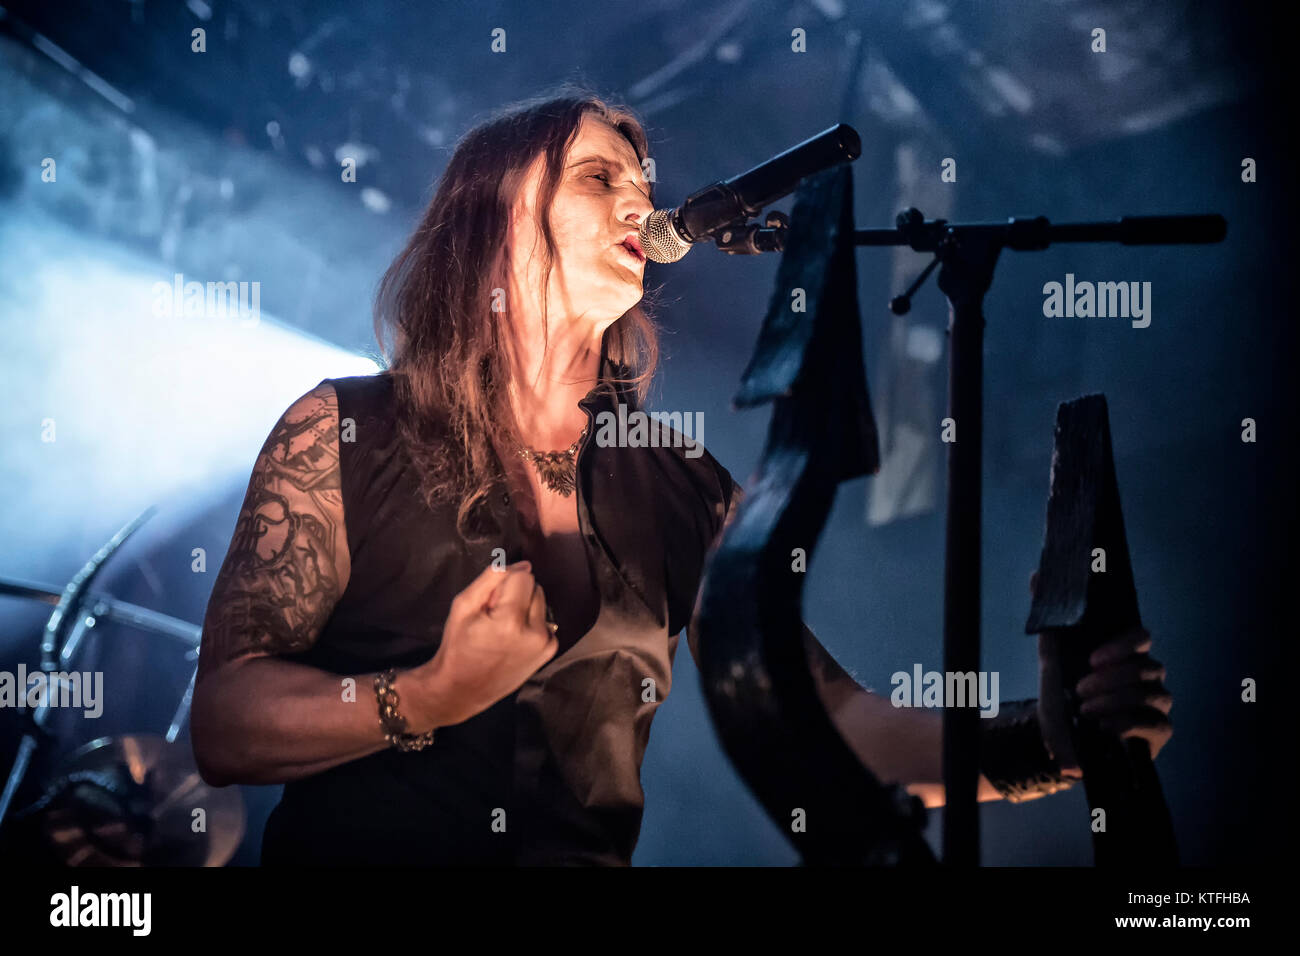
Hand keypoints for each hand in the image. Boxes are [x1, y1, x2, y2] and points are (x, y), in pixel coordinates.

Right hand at [407, 560, 557, 729]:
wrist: (462, 689)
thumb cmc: (458, 646)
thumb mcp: (463, 605)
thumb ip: (492, 579)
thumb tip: (524, 565)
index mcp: (511, 621)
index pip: (524, 576)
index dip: (504, 583)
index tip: (489, 602)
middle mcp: (535, 633)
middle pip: (535, 587)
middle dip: (516, 594)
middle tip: (494, 615)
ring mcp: (545, 644)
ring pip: (541, 603)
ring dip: (525, 608)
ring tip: (503, 628)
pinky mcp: (550, 651)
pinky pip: (545, 621)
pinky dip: (531, 623)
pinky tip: (514, 638)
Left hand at [1031, 572, 1173, 776]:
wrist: (1059, 742)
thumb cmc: (1062, 696)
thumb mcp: (1052, 656)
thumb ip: (1049, 617)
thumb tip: (1037, 575)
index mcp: (1126, 654)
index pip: (1140, 636)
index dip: (1122, 646)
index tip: (1093, 660)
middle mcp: (1147, 676)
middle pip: (1148, 667)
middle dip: (1111, 680)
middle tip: (1081, 690)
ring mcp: (1156, 704)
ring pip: (1152, 694)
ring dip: (1114, 702)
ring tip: (1086, 711)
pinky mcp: (1159, 732)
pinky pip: (1156, 723)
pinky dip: (1127, 724)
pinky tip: (1105, 729)